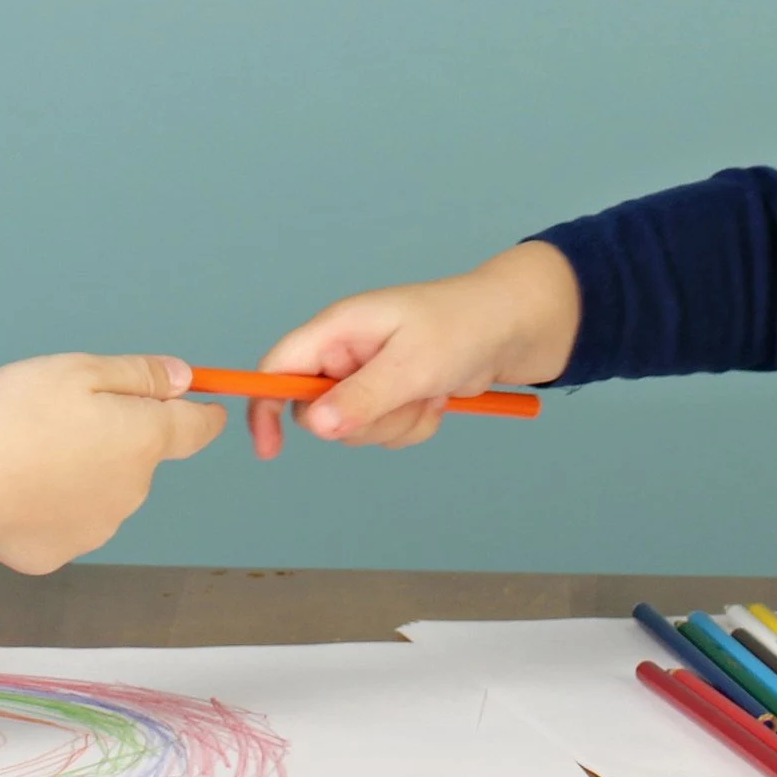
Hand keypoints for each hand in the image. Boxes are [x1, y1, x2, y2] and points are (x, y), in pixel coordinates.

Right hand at [0, 352, 225, 573]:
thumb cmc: (11, 417)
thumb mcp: (79, 370)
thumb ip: (140, 374)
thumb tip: (185, 380)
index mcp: (144, 439)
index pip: (198, 428)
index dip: (201, 413)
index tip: (201, 406)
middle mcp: (133, 490)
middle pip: (140, 458)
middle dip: (115, 438)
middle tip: (62, 417)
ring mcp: (99, 527)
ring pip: (102, 490)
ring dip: (81, 472)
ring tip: (29, 452)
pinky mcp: (61, 552)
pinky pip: (64, 520)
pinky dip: (47, 505)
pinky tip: (14, 488)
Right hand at [255, 241, 578, 455]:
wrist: (510, 328)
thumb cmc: (461, 327)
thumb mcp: (411, 365)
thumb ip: (361, 397)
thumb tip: (316, 426)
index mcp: (338, 329)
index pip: (279, 368)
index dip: (265, 407)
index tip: (270, 449)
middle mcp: (346, 352)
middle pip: (319, 412)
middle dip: (362, 421)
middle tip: (405, 398)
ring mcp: (369, 375)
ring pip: (355, 429)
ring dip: (396, 423)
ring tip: (429, 391)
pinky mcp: (393, 394)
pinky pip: (387, 432)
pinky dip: (414, 425)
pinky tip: (438, 397)